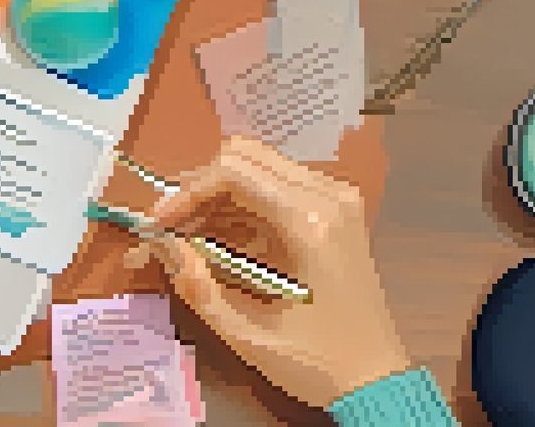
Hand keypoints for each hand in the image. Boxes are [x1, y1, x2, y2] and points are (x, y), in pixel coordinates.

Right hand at [148, 137, 410, 408]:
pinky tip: (221, 238)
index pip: (233, 172)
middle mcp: (328, 196)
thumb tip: (161, 245)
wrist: (376, 378)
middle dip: (198, 188)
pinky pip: (276, 184)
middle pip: (244, 157)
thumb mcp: (247, 333)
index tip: (157, 225)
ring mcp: (337, 199)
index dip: (186, 193)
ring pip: (258, 166)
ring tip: (188, 236)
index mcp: (310, 222)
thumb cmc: (317, 362)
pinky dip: (240, 204)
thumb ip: (197, 286)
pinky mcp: (336, 209)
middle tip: (170, 227)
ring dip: (217, 196)